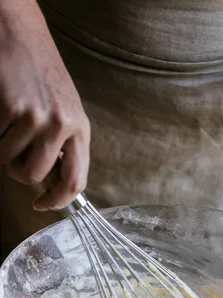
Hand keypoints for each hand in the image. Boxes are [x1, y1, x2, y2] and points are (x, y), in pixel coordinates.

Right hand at [0, 1, 89, 209]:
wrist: (20, 33)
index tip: (43, 205)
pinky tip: (2, 109)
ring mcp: (36, 117)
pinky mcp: (11, 109)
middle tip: (15, 156)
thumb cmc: (42, 75)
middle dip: (19, 173)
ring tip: (9, 124)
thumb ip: (64, 145)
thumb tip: (52, 182)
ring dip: (3, 149)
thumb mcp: (65, 111)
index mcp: (80, 129)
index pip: (76, 181)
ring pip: (9, 160)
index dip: (58, 201)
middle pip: (35, 176)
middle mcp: (62, 125)